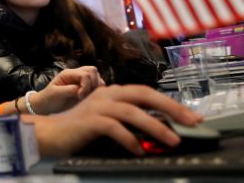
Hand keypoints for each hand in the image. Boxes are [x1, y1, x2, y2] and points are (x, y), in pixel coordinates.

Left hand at [29, 66, 104, 113]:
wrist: (47, 106)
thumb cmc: (49, 99)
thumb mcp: (55, 94)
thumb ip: (68, 90)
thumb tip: (80, 89)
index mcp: (68, 74)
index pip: (85, 74)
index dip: (86, 85)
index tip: (80, 96)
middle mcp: (76, 75)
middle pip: (92, 71)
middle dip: (93, 83)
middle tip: (85, 96)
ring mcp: (81, 81)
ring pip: (97, 77)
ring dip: (96, 87)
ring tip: (87, 98)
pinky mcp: (86, 88)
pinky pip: (97, 86)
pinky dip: (97, 92)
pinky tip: (90, 99)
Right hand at [31, 84, 202, 156]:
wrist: (50, 134)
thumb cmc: (81, 130)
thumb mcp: (109, 122)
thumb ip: (129, 121)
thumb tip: (161, 129)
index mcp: (113, 92)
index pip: (147, 92)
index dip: (171, 103)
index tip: (193, 116)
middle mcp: (106, 94)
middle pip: (143, 94)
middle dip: (170, 107)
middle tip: (192, 121)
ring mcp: (97, 106)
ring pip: (131, 111)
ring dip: (155, 125)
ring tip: (173, 140)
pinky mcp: (89, 120)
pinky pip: (113, 127)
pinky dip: (129, 139)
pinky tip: (139, 151)